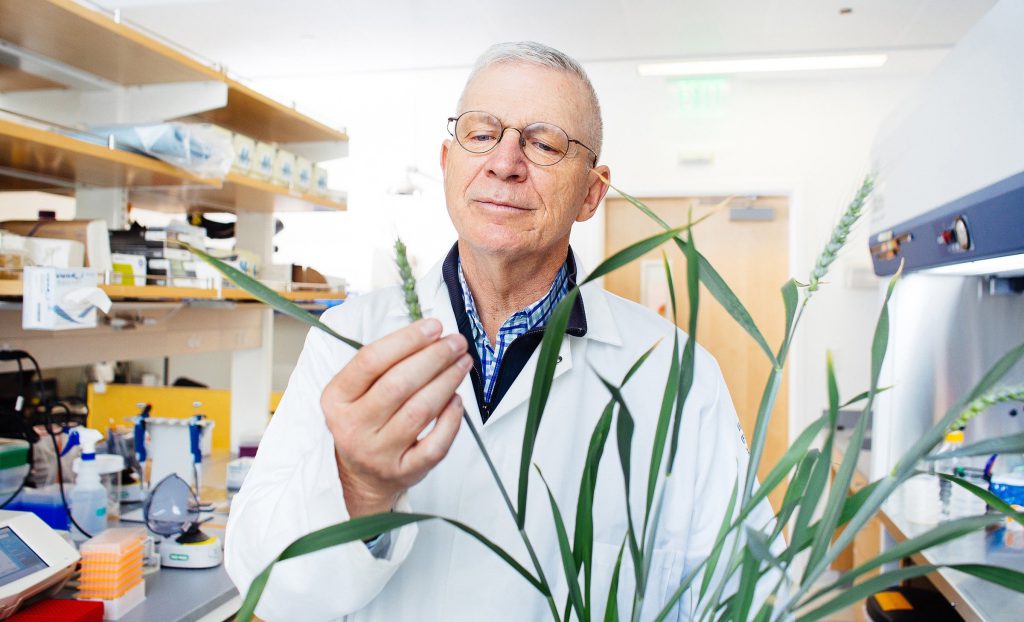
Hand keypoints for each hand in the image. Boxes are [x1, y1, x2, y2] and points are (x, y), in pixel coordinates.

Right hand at [321, 318, 471, 517]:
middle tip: (456, 342)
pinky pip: (435, 444)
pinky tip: (457, 400)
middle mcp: (353, 427)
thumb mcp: (356, 391)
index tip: (434, 326)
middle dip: (433, 358)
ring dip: (447, 382)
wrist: (360, 476)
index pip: (370, 361)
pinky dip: (451, 420)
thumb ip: (384, 363)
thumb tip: (430, 335)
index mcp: (336, 399)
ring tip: (462, 363)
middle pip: (398, 384)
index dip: (406, 340)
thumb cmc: (365, 420)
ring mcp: (377, 453)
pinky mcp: (403, 472)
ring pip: (419, 411)